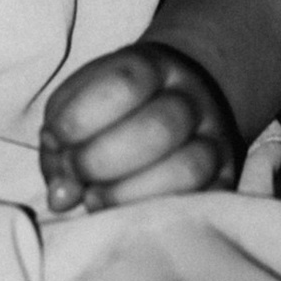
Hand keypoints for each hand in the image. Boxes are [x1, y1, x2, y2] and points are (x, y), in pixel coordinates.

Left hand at [39, 41, 243, 212]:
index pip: (127, 81)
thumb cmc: (114, 110)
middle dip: (102, 159)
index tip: (56, 137)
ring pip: (189, 168)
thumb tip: (61, 196)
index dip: (83, 115)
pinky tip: (122, 214)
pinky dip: (152, 212)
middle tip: (75, 173)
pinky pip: (199, 203)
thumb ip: (62, 142)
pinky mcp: (224, 181)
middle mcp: (193, 99)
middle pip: (161, 126)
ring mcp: (215, 141)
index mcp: (156, 66)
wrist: (180, 103)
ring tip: (93, 197)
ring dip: (127, 193)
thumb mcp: (82, 104)